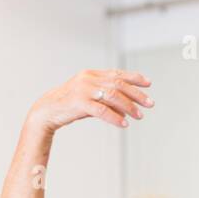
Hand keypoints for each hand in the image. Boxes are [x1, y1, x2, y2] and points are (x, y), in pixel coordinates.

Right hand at [28, 68, 151, 133]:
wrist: (48, 110)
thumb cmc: (71, 105)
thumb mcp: (91, 99)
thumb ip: (107, 100)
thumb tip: (127, 110)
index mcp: (92, 74)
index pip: (117, 73)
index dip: (134, 77)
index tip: (149, 83)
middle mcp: (89, 78)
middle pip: (118, 84)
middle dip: (137, 94)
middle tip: (150, 104)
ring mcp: (83, 89)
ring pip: (113, 96)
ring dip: (129, 107)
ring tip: (140, 116)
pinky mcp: (79, 103)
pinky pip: (102, 110)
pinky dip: (115, 117)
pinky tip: (124, 124)